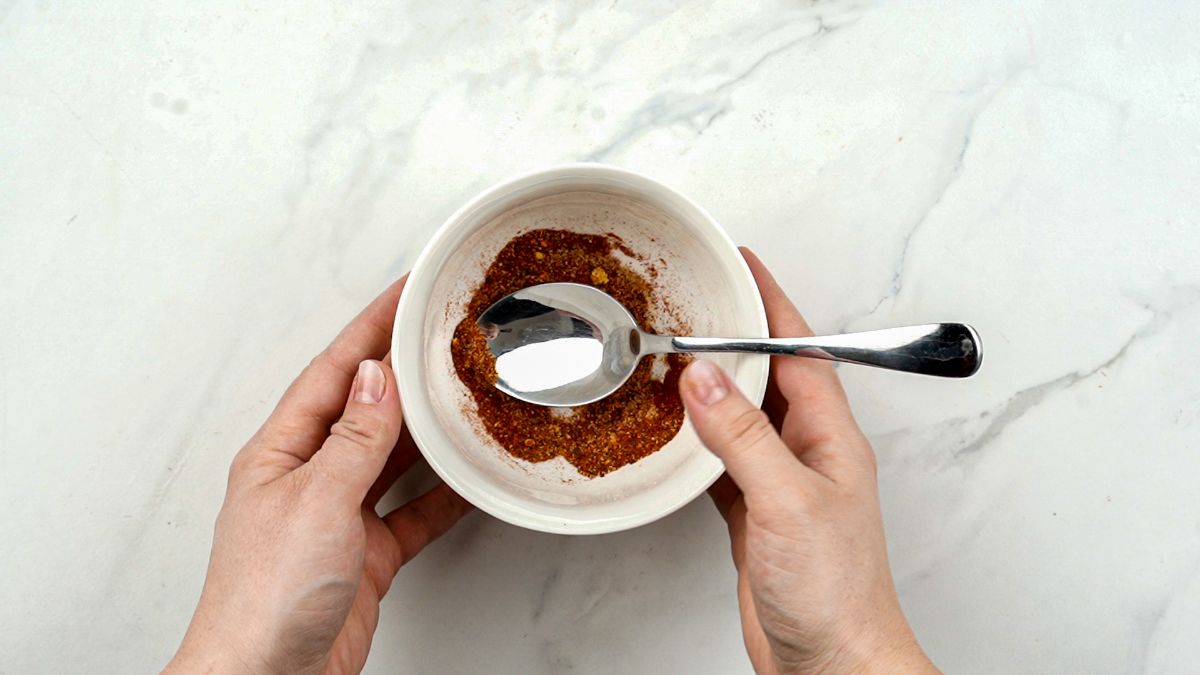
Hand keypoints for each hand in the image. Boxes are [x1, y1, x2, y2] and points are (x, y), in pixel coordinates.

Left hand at [166, 276, 472, 674]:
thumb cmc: (265, 598)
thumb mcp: (317, 502)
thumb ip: (355, 440)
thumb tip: (379, 379)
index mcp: (281, 452)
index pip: (336, 372)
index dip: (372, 327)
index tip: (405, 292)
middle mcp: (309, 477)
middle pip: (366, 409)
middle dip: (405, 371)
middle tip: (446, 336)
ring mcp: (338, 516)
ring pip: (392, 458)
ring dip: (428, 430)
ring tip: (465, 394)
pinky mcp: (364, 554)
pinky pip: (412, 512)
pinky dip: (442, 495)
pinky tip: (468, 479)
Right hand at [679, 250, 937, 674]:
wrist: (833, 661)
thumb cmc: (836, 591)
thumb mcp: (788, 500)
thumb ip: (743, 436)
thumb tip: (703, 377)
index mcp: (830, 435)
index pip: (799, 348)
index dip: (770, 302)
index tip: (742, 263)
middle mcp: (807, 451)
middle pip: (768, 373)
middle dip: (734, 331)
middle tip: (695, 300)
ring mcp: (780, 481)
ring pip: (740, 413)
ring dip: (710, 383)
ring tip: (674, 351)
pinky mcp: (754, 512)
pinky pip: (720, 457)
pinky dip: (694, 436)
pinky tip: (671, 428)